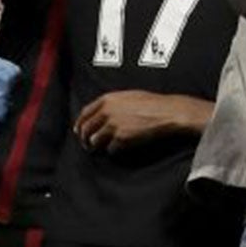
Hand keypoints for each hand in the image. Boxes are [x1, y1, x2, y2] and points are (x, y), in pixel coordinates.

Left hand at [74, 91, 208, 152]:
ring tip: (99, 149)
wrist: (166, 112)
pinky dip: (113, 151)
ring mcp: (113, 125)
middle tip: (87, 145)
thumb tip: (102, 112)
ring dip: (97, 147)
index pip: (85, 113)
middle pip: (86, 128)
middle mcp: (107, 111)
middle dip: (84, 138)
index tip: (79, 130)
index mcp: (107, 99)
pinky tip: (118, 149)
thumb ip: (112, 103)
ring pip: (95, 141)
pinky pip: (110, 149)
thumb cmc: (152, 103)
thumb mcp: (128, 96)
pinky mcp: (121, 138)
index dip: (80, 123)